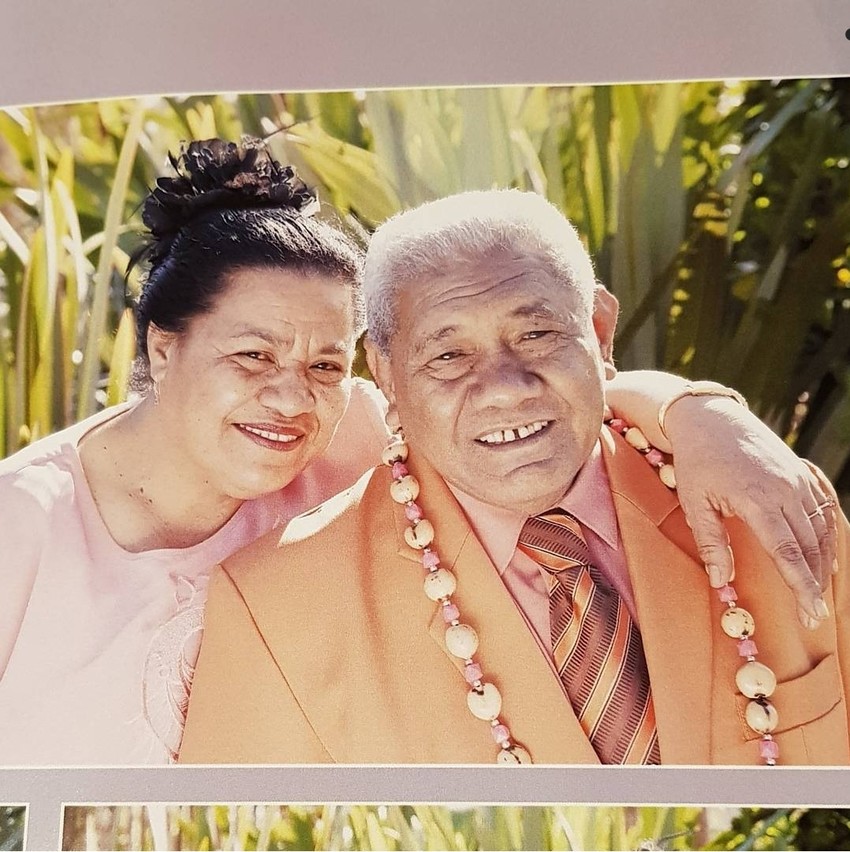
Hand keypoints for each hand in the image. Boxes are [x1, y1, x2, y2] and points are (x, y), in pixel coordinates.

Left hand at [664, 396, 837, 628]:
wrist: (709, 417)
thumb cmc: (696, 460)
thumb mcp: (693, 502)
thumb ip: (710, 542)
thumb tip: (720, 580)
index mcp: (758, 500)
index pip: (787, 552)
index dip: (801, 585)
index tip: (810, 612)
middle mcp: (785, 489)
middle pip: (809, 546)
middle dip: (814, 582)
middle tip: (814, 614)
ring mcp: (797, 478)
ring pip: (821, 528)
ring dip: (823, 561)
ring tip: (819, 590)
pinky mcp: (801, 471)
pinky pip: (823, 508)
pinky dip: (828, 534)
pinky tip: (825, 555)